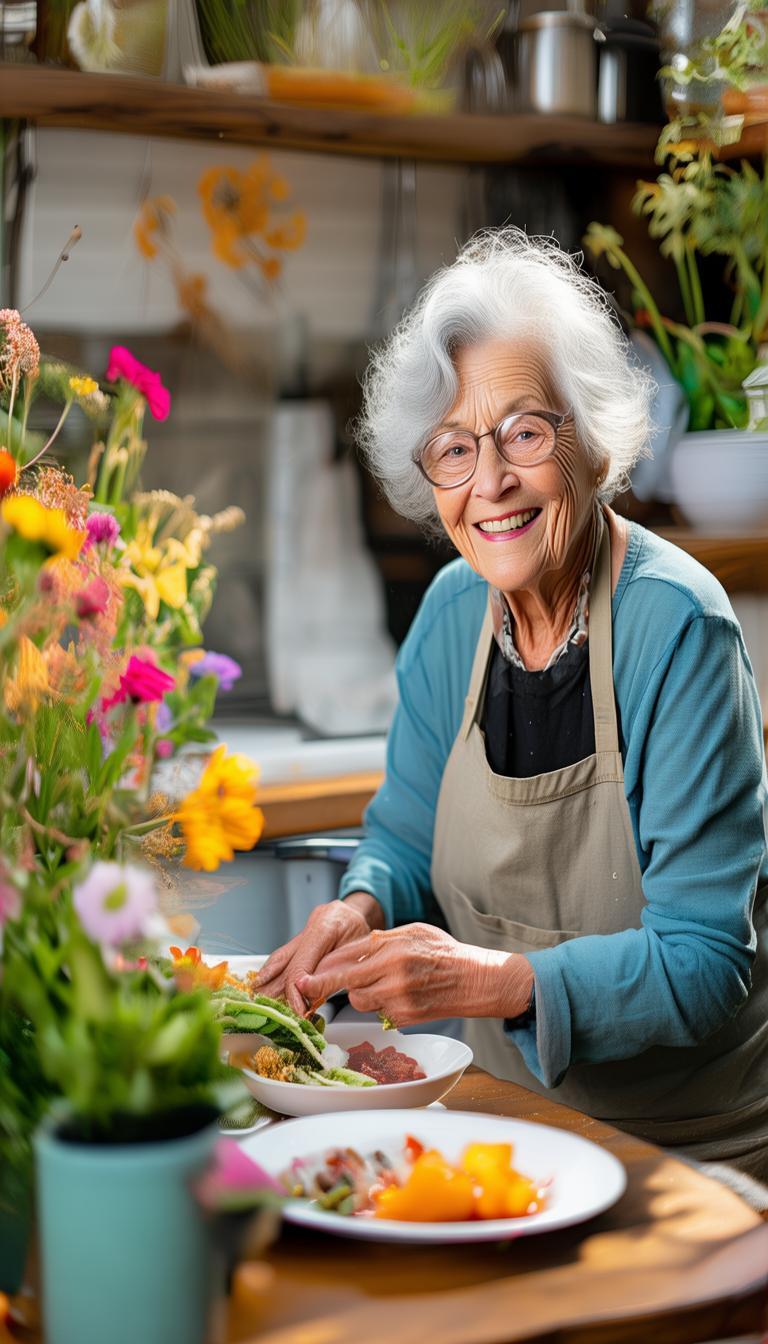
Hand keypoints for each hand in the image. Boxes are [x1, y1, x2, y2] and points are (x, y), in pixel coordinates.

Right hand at [257, 893, 383, 1015]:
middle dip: (274, 987)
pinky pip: (285, 954)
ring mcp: (306, 928)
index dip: (295, 991)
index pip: (300, 965)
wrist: (365, 911)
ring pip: (280, 956)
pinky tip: (266, 983)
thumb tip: (311, 996)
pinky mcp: (303, 935)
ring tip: (258, 996)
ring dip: (268, 979)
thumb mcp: (359, 954)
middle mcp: (312, 925)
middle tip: (267, 1008)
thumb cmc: (366, 932)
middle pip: (285, 961)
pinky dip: (275, 971)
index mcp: (326, 927)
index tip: (298, 1011)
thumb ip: (334, 973)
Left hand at [295, 923, 533, 1027]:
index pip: (345, 962)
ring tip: (382, 980)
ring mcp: (398, 1001)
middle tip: (326, 982)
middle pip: (348, 986)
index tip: (301, 980)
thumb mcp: (412, 931)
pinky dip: (381, 1004)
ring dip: (362, 992)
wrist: (475, 981)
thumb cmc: (444, 951)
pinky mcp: (404, 1019)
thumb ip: (381, 940)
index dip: (320, 974)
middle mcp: (393, 977)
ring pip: (361, 1001)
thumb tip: (352, 946)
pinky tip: (398, 993)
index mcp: (393, 951)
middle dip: (336, 984)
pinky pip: (379, 1013)